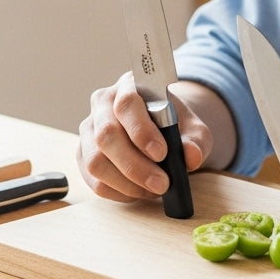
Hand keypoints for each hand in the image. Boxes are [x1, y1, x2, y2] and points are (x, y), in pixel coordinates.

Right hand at [76, 71, 213, 201]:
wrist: (161, 128)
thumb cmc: (174, 123)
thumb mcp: (193, 127)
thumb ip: (196, 140)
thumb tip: (191, 156)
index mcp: (130, 85)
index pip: (127, 104)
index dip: (141, 131)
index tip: (162, 153)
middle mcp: (103, 104)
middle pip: (106, 135)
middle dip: (135, 166)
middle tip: (162, 184)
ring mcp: (89, 129)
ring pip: (95, 160)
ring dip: (126, 183)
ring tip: (153, 190)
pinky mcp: (83, 154)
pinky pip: (93, 179)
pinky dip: (117, 191)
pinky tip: (138, 192)